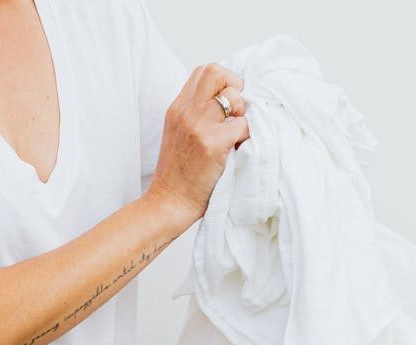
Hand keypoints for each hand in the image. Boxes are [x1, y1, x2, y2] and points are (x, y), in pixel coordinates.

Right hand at [145, 63, 250, 229]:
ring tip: (236, 134)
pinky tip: (238, 150)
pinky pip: (243, 126)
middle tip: (236, 112)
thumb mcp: (178, 134)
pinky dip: (247, 137)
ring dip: (242, 115)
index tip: (228, 103)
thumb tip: (227, 100)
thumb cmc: (178, 173)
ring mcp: (198, 126)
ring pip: (234, 98)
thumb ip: (196, 114)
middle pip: (217, 72)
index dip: (224, 80)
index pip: (204, 71)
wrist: (169, 202)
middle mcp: (186, 112)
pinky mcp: (212, 144)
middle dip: (235, 86)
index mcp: (177, 108)